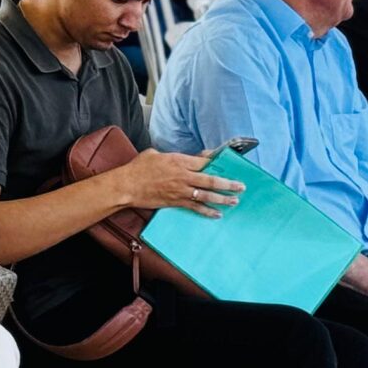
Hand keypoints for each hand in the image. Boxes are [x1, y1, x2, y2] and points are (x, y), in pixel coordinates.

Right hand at [115, 148, 243, 218]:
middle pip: (211, 179)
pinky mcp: (176, 202)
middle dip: (228, 183)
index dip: (217, 161)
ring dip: (222, 198)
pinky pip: (195, 208)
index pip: (204, 161)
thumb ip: (172, 156)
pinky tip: (217, 214)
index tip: (227, 162)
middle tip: (240, 186)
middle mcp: (183, 176)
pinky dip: (207, 212)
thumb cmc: (138, 168)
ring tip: (234, 200)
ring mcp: (180, 190)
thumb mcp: (155, 153)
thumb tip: (183, 158)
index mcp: (179, 161)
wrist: (127, 186)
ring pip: (207, 195)